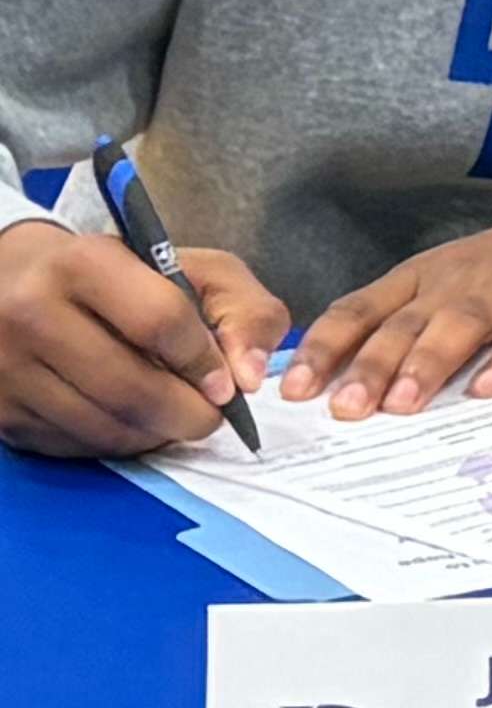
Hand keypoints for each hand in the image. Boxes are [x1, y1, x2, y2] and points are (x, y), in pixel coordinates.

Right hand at [0, 214, 291, 457]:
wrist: (18, 281)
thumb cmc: (121, 276)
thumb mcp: (193, 268)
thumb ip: (244, 311)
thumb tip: (250, 377)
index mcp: (83, 264)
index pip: (159, 322)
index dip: (205, 363)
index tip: (228, 386)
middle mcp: (32, 312)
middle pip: (130, 388)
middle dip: (188, 415)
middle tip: (210, 419)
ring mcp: (7, 364)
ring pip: (102, 426)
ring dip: (154, 435)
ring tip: (173, 419)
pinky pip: (72, 444)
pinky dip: (115, 444)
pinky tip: (131, 423)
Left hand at [283, 200, 491, 418]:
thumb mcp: (455, 287)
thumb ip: (407, 327)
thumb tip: (338, 386)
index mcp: (424, 279)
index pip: (360, 310)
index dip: (325, 349)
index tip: (293, 391)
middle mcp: (461, 280)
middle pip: (405, 322)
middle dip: (370, 366)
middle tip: (343, 410)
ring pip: (463, 322)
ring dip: (430, 362)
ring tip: (404, 404)